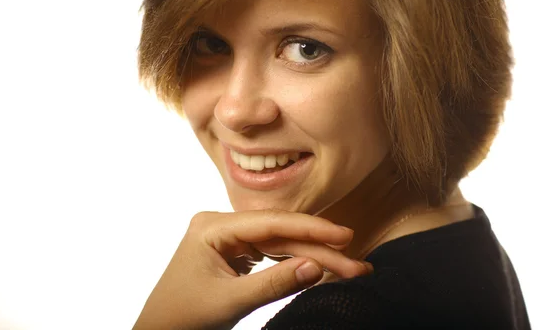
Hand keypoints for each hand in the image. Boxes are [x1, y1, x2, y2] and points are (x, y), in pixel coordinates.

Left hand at [132, 208, 372, 329]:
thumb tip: (317, 267)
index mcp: (212, 227)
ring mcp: (228, 238)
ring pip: (280, 244)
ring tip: (348, 269)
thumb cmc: (183, 318)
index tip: (346, 236)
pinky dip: (295, 263)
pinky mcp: (235, 253)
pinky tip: (319, 267)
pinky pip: (271, 254)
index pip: (271, 223)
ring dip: (313, 256)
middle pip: (280, 234)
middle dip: (319, 250)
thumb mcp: (230, 302)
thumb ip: (274, 284)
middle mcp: (221, 226)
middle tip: (358, 266)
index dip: (312, 229)